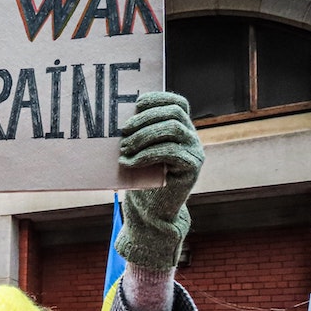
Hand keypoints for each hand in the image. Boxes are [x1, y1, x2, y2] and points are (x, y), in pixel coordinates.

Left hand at [115, 92, 203, 269]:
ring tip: (124, 148)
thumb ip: (137, 133)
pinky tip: (130, 162)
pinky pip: (172, 151)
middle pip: (174, 113)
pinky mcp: (192, 167)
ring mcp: (194, 151)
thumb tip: (116, 116)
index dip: (157, 98)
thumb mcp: (138, 151)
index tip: (136, 104)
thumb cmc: (140, 178)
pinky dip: (147, 154)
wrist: (151, 212)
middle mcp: (191, 137)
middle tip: (123, 132)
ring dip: (144, 135)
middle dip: (145, 119)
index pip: (177, 102)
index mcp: (180, 128)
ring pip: (173, 128)